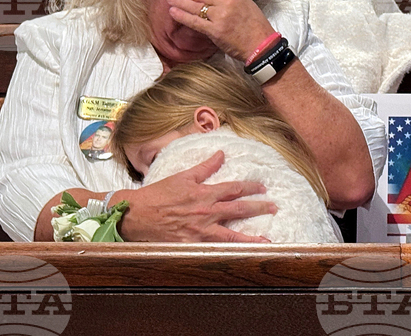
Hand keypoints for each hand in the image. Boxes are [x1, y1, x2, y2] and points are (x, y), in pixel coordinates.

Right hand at [119, 151, 275, 241]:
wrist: (135, 215)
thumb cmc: (157, 195)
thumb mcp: (182, 176)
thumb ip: (205, 167)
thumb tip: (221, 154)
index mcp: (203, 193)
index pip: (234, 188)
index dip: (251, 187)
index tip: (263, 188)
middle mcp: (205, 212)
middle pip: (238, 210)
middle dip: (259, 208)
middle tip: (274, 207)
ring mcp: (199, 230)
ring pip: (231, 236)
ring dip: (251, 238)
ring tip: (267, 240)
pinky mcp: (191, 245)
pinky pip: (215, 250)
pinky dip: (229, 253)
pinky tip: (240, 256)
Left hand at [165, 0, 275, 62]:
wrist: (262, 46)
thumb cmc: (255, 28)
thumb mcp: (247, 5)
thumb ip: (229, 0)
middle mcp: (228, 2)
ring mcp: (221, 15)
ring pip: (195, 6)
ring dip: (180, 2)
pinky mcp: (216, 30)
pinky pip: (195, 21)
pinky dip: (182, 16)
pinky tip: (173, 12)